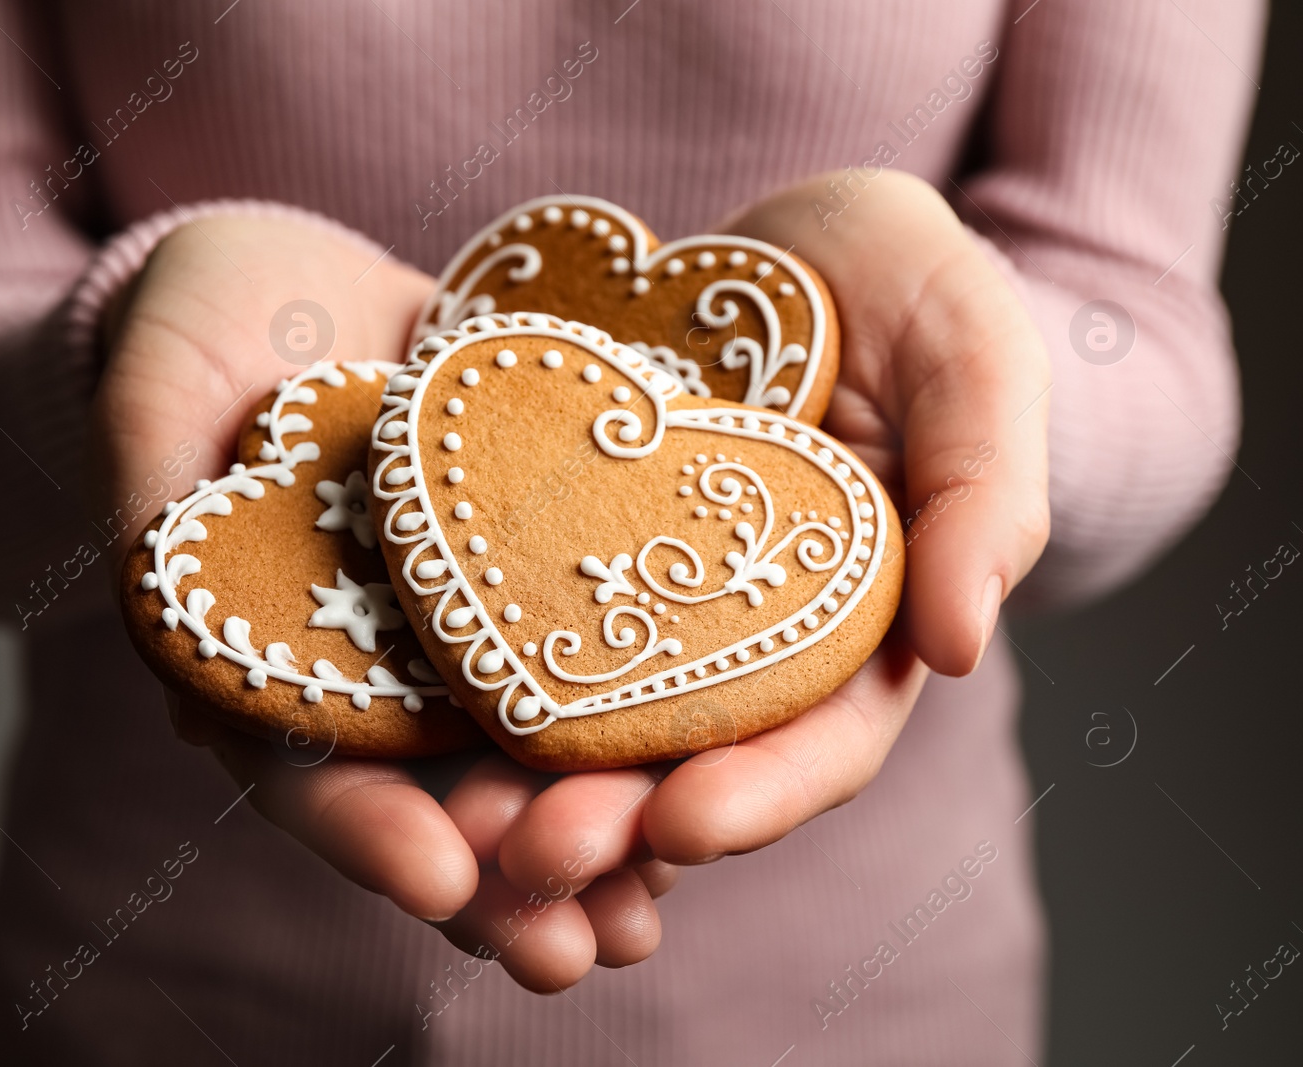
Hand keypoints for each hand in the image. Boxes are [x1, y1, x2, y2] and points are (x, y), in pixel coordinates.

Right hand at [92, 212, 669, 990]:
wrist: (291, 283)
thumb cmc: (193, 325)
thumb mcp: (157, 383)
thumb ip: (150, 483)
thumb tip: (153, 579)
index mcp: (264, 652)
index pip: (300, 764)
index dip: (361, 826)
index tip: (437, 877)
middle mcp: (367, 663)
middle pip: (426, 795)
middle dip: (494, 881)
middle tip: (567, 953)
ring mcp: (453, 627)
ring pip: (519, 754)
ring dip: (582, 843)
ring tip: (644, 920)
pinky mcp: (532, 569)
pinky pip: (593, 653)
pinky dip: (643, 725)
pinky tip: (709, 779)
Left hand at [480, 171, 1050, 952]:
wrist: (793, 241)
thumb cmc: (913, 292)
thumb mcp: (975, 361)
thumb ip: (985, 493)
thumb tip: (961, 645)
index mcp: (859, 625)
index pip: (821, 740)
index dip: (758, 793)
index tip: (682, 826)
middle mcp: (745, 636)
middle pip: (685, 756)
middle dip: (614, 819)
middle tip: (533, 853)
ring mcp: (643, 595)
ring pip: (585, 715)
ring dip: (525, 783)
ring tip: (460, 826)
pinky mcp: (558, 545)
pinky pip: (509, 621)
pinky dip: (469, 678)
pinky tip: (412, 714)